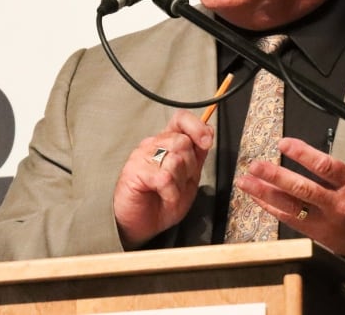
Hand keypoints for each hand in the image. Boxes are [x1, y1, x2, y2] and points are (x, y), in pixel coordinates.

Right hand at [114, 109, 213, 248]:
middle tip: (181, 182)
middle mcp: (153, 145)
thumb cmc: (161, 202)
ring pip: (175, 159)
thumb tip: (208, 132)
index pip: (180, 119)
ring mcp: (142, 156)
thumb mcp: (188, 178)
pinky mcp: (135, 171)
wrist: (139, 225)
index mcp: (166, 143)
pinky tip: (165, 197)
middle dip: (190, 166)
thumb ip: (197, 156)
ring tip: (170, 192)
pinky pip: (165, 177)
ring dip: (180, 181)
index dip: (197, 126)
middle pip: (182, 141)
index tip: (207, 141)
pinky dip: (171, 193)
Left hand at [235, 132, 344, 257]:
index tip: (284, 143)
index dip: (303, 154)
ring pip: (291, 206)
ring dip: (265, 193)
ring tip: (246, 181)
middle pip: (302, 188)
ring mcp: (325, 219)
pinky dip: (271, 209)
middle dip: (275, 175)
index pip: (325, 167)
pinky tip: (257, 198)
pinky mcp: (317, 233)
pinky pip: (290, 220)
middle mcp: (337, 202)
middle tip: (255, 165)